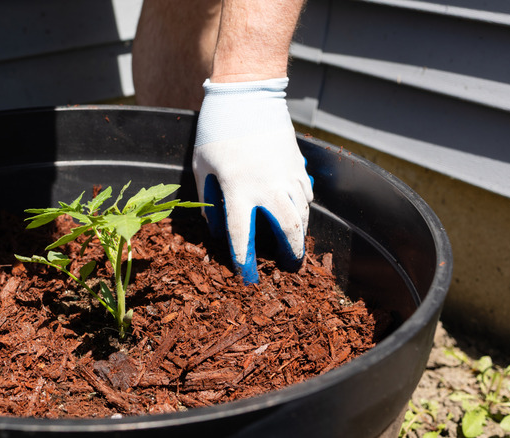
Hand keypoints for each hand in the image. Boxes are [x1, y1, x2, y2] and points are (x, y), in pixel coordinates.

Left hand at [193, 78, 312, 282]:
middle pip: (288, 230)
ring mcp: (287, 174)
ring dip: (300, 233)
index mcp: (238, 189)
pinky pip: (307, 193)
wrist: (246, 94)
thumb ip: (208, 199)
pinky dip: (305, 208)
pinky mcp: (298, 163)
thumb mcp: (201, 166)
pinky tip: (298, 213)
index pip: (241, 235)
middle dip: (290, 253)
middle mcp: (268, 186)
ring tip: (295, 246)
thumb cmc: (216, 130)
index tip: (246, 277)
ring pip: (303, 213)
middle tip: (288, 266)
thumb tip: (216, 226)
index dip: (244, 260)